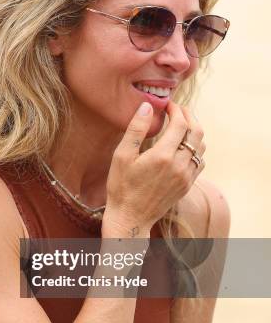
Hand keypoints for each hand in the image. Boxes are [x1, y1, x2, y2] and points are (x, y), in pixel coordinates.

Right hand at [102, 100, 205, 236]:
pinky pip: (200, 161)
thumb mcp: (122, 156)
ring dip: (194, 132)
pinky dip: (196, 149)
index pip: (180, 124)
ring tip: (181, 125)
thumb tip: (147, 106)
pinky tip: (183, 146)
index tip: (167, 105)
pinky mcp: (187, 185)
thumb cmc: (121, 186)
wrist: (130, 218)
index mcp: (163, 156)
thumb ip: (136, 129)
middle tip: (178, 110)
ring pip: (201, 147)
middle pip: (197, 132)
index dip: (176, 110)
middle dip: (189, 116)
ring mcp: (186, 177)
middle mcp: (179, 166)